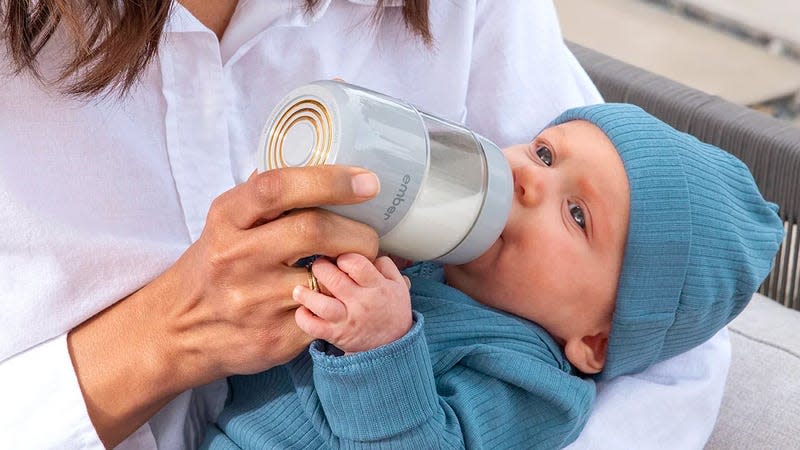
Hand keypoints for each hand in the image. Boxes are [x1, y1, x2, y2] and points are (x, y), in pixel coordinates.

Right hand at [160, 167, 381, 379]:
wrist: (179, 331)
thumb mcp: (225, 223)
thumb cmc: (215, 266)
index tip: (367, 182)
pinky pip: (327, 313)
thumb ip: (265, 197)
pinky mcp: (274, 338)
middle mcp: (236, 257)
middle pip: (314, 230)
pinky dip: (343, 302)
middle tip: (370, 235)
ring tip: (358, 266)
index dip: (329, 180)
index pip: (278, 188)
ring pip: (328, 277)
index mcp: (226, 219)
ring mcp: (254, 301)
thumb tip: (318, 161)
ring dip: (356, 270)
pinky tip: (341, 296)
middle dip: (357, 231)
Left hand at [293, 254, 412, 352]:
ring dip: (305, 293)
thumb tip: (368, 252)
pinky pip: (313, 327)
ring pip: (321, 304)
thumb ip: (386, 265)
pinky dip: (303, 318)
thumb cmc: (392, 311)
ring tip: (299, 288)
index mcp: (377, 287)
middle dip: (320, 268)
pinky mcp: (335, 335)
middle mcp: (361, 303)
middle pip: (334, 280)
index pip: (356, 264)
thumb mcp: (399, 285)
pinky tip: (302, 309)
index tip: (338, 259)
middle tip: (318, 267)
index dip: (343, 257)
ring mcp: (347, 320)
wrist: (393, 346)